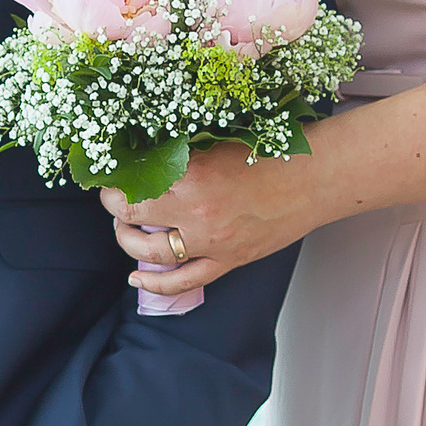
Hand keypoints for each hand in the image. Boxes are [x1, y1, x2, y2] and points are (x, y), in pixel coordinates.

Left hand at [102, 138, 324, 298]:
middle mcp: (197, 213)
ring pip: (152, 253)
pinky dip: (156, 284)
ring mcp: (213, 243)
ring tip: (124, 231)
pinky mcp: (228, 261)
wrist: (315, 178)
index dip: (114, 183)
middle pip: (134, 218)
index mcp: (192, 176)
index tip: (111, 177)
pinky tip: (136, 278)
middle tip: (114, 200)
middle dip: (116, 210)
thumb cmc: (271, 151)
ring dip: (128, 242)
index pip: (134, 186)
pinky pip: (184, 281)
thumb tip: (144, 158)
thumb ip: (181, 154)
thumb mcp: (216, 142)